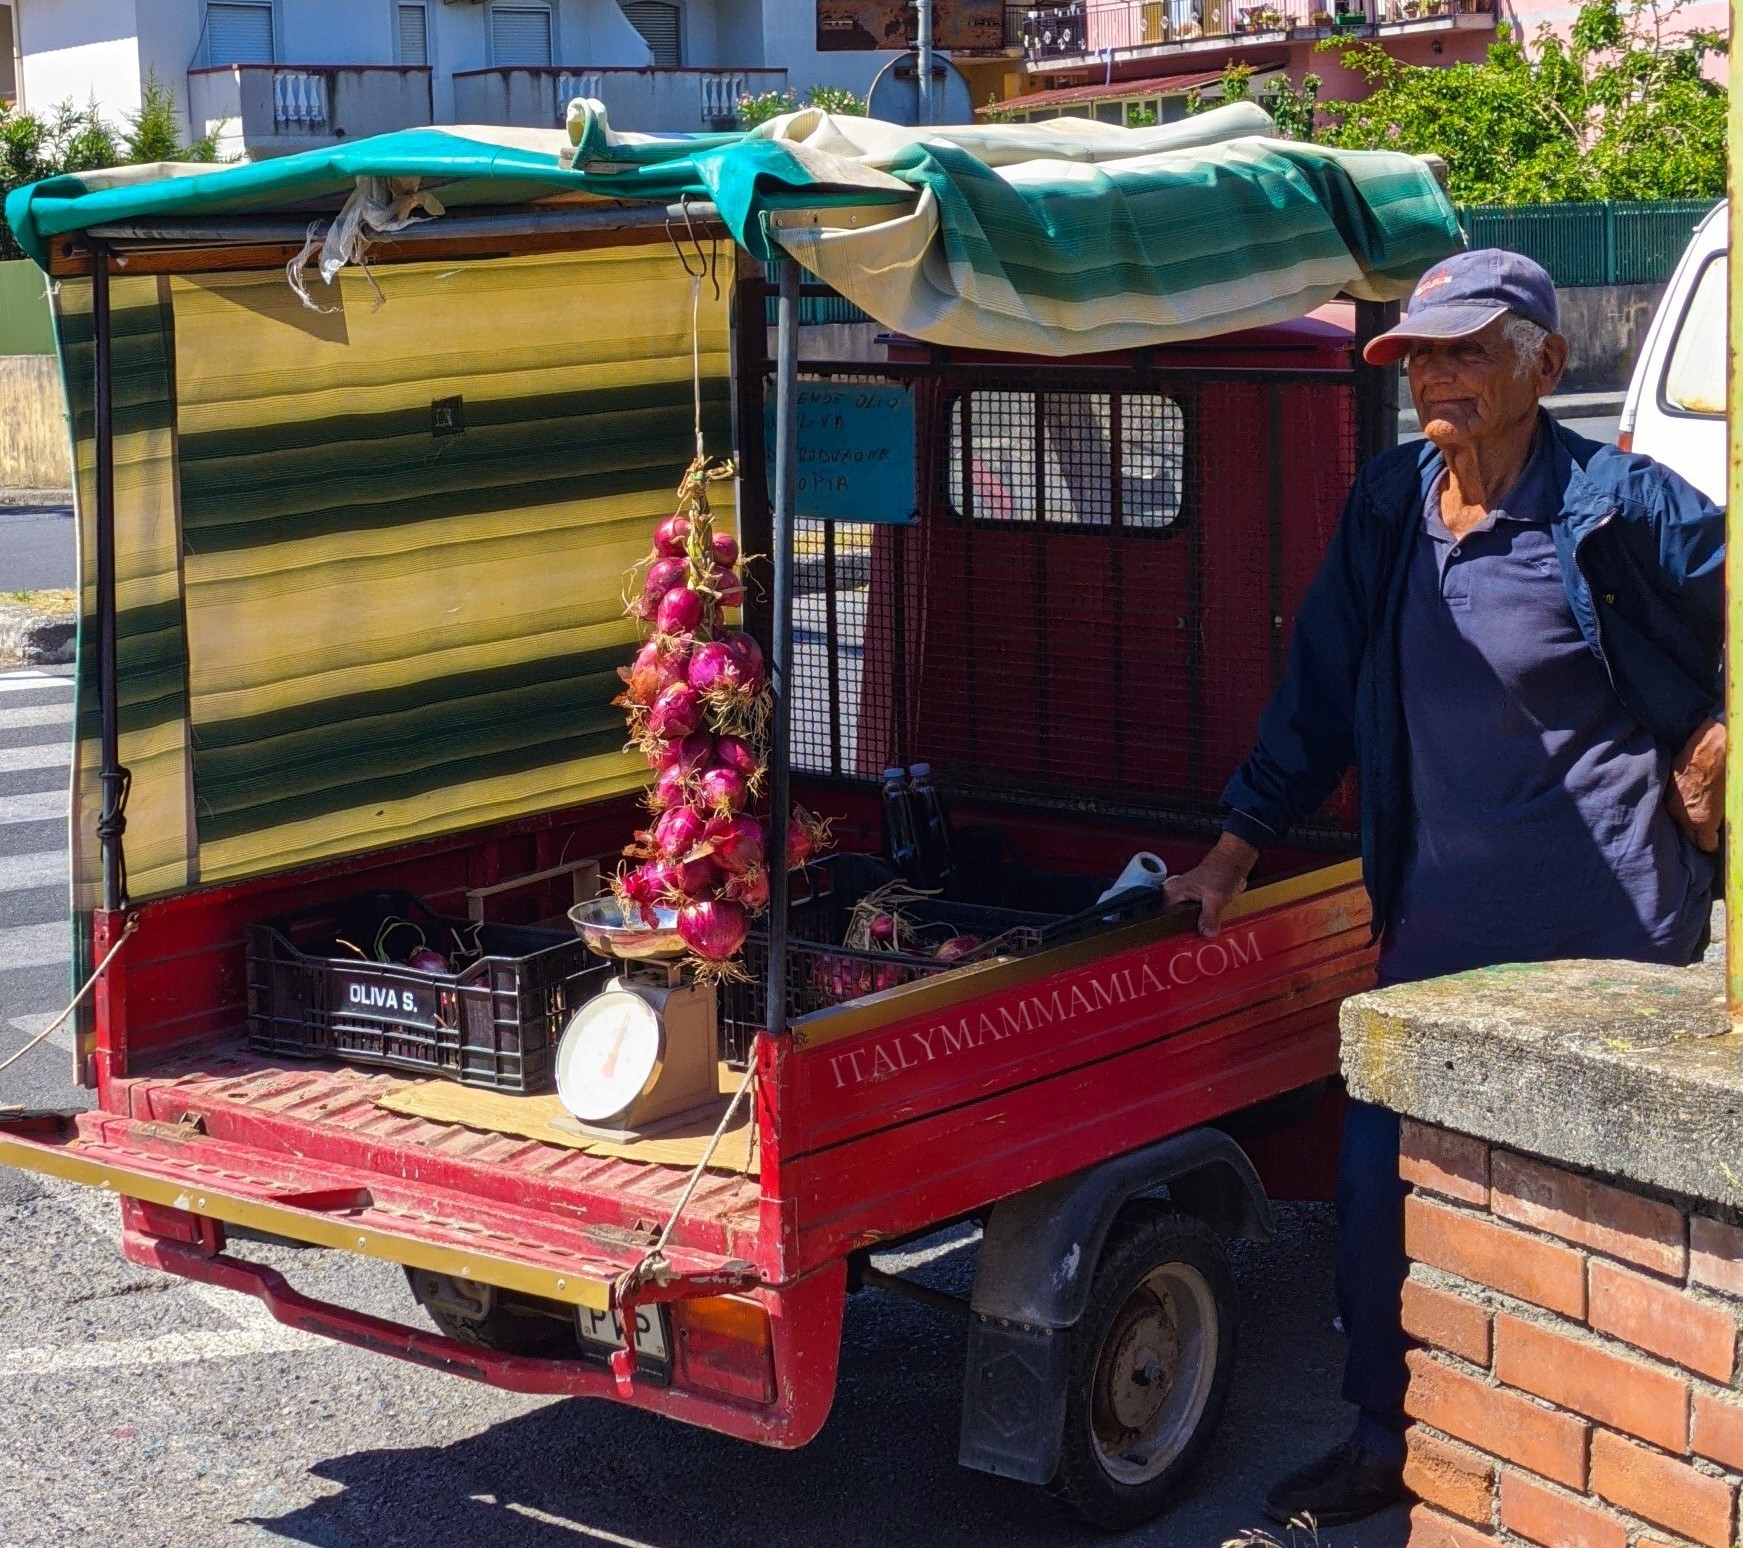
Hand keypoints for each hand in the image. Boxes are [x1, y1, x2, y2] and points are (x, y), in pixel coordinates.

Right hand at [1163, 832, 1259, 937]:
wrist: (1234, 862)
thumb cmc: (1221, 873)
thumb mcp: (1215, 896)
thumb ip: (1209, 916)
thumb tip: (1208, 935)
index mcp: (1171, 894)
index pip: (1165, 920)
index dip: (1173, 934)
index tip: (1182, 947)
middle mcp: (1175, 898)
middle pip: (1176, 923)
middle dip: (1186, 935)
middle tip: (1194, 949)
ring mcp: (1186, 901)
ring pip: (1187, 922)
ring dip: (1196, 931)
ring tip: (1202, 946)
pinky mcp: (1197, 904)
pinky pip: (1197, 919)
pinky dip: (1203, 926)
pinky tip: (1209, 937)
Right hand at [1668, 717, 1726, 852]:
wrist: (1710, 746)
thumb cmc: (1727, 773)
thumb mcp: (1729, 801)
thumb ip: (1718, 818)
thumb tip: (1716, 825)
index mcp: (1701, 821)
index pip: (1704, 844)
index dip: (1712, 844)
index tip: (1715, 841)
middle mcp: (1682, 815)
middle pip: (1689, 834)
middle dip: (1697, 833)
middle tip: (1705, 828)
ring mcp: (1671, 802)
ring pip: (1678, 819)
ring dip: (1686, 818)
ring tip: (1695, 812)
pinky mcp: (1666, 789)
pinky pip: (1672, 804)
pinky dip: (1679, 804)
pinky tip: (1687, 798)